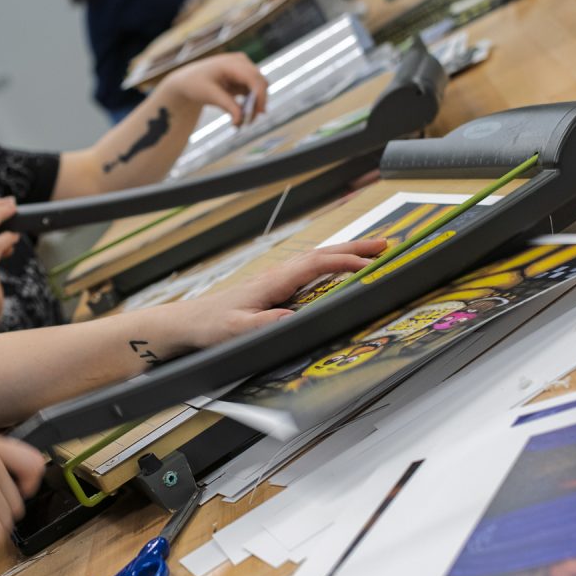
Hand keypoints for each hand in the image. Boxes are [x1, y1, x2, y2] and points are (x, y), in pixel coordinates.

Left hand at [159, 52, 266, 125]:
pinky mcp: (244, 79)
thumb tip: (240, 121)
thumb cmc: (196, 84)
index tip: (259, 112)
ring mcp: (244, 70)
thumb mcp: (210, 95)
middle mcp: (242, 63)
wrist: (188, 81)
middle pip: (260, 83)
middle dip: (257, 103)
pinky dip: (250, 105)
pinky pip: (253, 93)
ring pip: (259, 89)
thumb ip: (227, 106)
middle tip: (248, 123)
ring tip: (242, 122)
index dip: (260, 95)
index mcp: (231, 63)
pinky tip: (240, 117)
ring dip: (254, 106)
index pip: (253, 77)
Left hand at [179, 239, 387, 348]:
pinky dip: (331, 263)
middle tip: (386, 244)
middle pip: (322, 253)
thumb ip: (263, 325)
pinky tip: (338, 268)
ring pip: (317, 258)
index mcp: (273, 281)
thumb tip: (290, 319)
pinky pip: (310, 268)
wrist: (190, 322)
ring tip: (372, 251)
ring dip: (345, 252)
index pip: (316, 264)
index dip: (344, 261)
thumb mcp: (236, 331)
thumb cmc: (211, 326)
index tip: (369, 264)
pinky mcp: (273, 285)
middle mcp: (277, 274)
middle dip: (355, 246)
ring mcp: (276, 278)